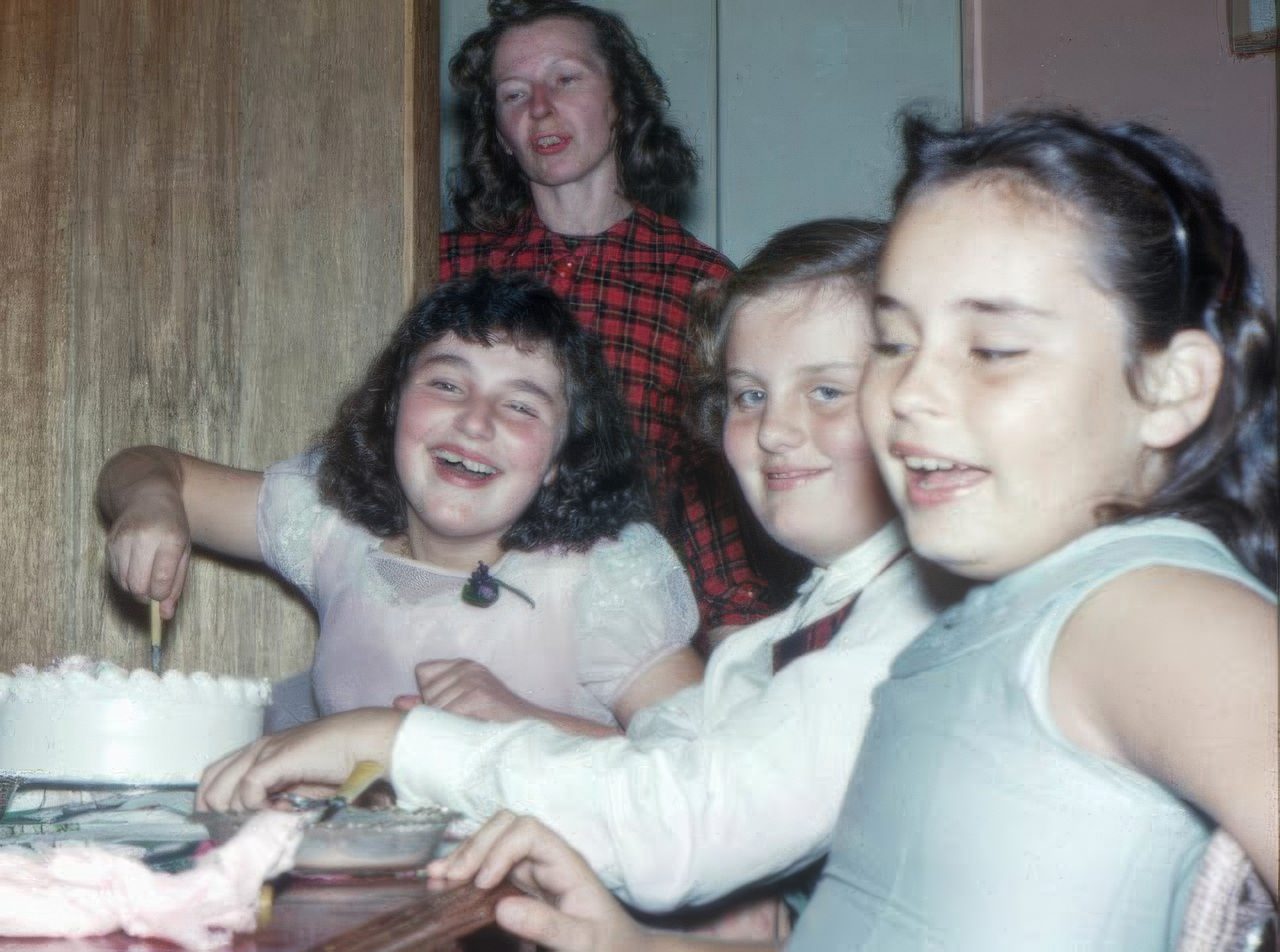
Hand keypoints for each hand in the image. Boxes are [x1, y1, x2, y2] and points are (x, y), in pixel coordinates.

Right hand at [103, 488, 191, 619]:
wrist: (147, 496)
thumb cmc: (172, 527)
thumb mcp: (184, 552)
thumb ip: (176, 585)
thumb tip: (165, 616)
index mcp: (171, 538)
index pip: (161, 581)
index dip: (161, 594)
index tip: (164, 591)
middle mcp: (145, 538)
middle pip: (139, 586)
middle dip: (147, 595)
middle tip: (155, 587)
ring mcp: (124, 539)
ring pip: (125, 584)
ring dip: (136, 588)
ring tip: (147, 574)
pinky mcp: (109, 543)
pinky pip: (115, 575)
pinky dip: (125, 579)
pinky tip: (135, 567)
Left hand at [196, 707, 404, 811]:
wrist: (365, 741)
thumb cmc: (339, 763)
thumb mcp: (299, 784)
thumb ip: (277, 798)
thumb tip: (257, 826)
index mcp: (258, 751)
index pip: (212, 779)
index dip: (211, 807)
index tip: (225, 829)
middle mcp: (255, 748)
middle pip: (209, 788)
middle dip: (218, 816)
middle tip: (244, 830)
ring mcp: (264, 751)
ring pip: (222, 792)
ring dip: (240, 814)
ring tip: (268, 819)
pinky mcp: (276, 758)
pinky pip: (248, 790)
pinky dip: (257, 807)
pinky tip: (280, 809)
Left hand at [411, 659, 537, 721]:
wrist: (531, 732)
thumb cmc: (495, 722)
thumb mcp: (461, 706)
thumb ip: (430, 702)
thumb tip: (397, 703)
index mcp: (463, 665)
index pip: (423, 672)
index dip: (431, 695)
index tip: (451, 708)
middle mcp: (467, 667)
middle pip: (426, 692)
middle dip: (438, 712)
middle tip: (465, 722)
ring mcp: (473, 680)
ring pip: (435, 707)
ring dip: (447, 725)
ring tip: (470, 728)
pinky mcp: (478, 695)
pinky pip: (447, 717)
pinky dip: (455, 730)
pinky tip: (472, 732)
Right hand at [430, 812, 652, 951]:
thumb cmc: (608, 946)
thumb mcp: (582, 942)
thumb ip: (548, 925)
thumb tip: (503, 907)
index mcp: (566, 863)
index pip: (529, 831)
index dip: (500, 850)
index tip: (482, 883)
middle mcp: (546, 859)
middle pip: (505, 827)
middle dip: (475, 847)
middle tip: (450, 879)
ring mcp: (531, 871)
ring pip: (492, 843)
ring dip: (464, 856)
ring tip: (437, 878)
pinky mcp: (520, 887)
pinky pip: (488, 868)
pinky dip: (465, 872)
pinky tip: (443, 882)